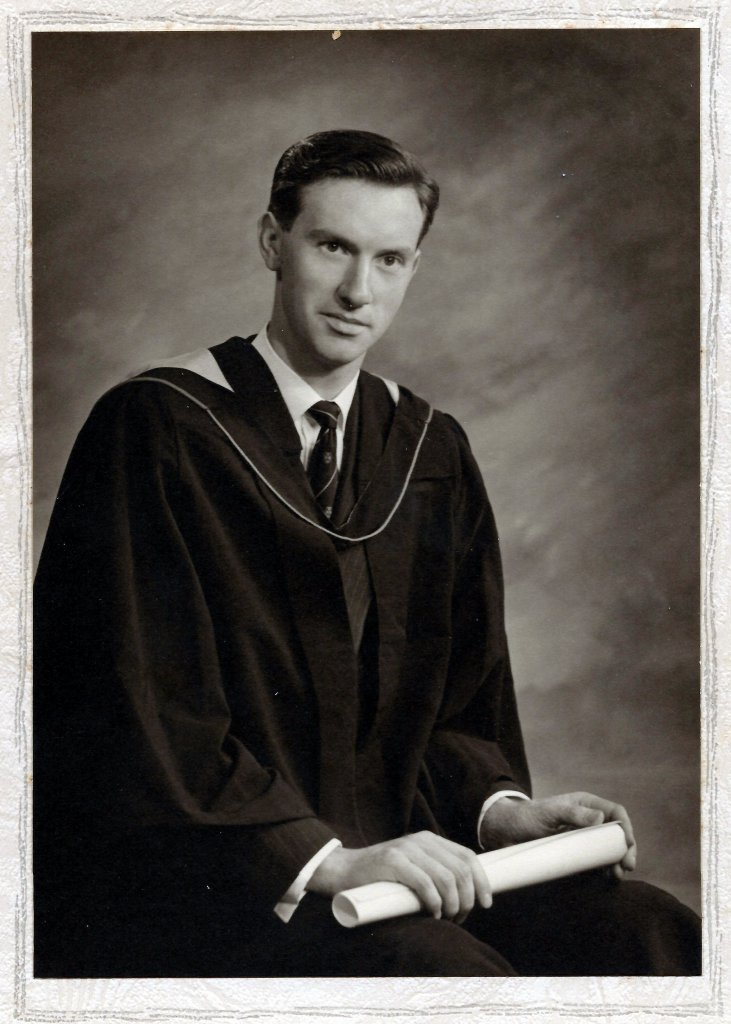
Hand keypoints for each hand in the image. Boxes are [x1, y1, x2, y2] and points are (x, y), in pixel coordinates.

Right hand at [307, 831, 491, 921]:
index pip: (467, 856)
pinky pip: (425, 883)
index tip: (485, 903)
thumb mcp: (412, 867)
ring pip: (447, 878)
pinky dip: (435, 903)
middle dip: (467, 898)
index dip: (481, 881)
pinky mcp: (393, 861)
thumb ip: (433, 872)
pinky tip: (433, 914)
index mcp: (429, 840)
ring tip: (447, 918)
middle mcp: (421, 840)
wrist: (343, 871)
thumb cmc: (381, 876)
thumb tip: (465, 897)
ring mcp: (406, 849)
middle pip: (461, 869)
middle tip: (460, 917)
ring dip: (453, 904)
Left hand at [481, 792, 636, 879]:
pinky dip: (604, 870)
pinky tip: (607, 878)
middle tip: (627, 866)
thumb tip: (601, 819)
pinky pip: (595, 862)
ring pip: (608, 850)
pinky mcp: (575, 854)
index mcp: (586, 805)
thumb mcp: (550, 812)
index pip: (615, 812)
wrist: (506, 832)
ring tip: (617, 875)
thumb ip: (573, 814)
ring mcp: (582, 839)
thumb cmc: (527, 816)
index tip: (627, 844)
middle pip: (616, 834)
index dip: (625, 827)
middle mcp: (588, 821)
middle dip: (624, 849)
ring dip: (616, 862)